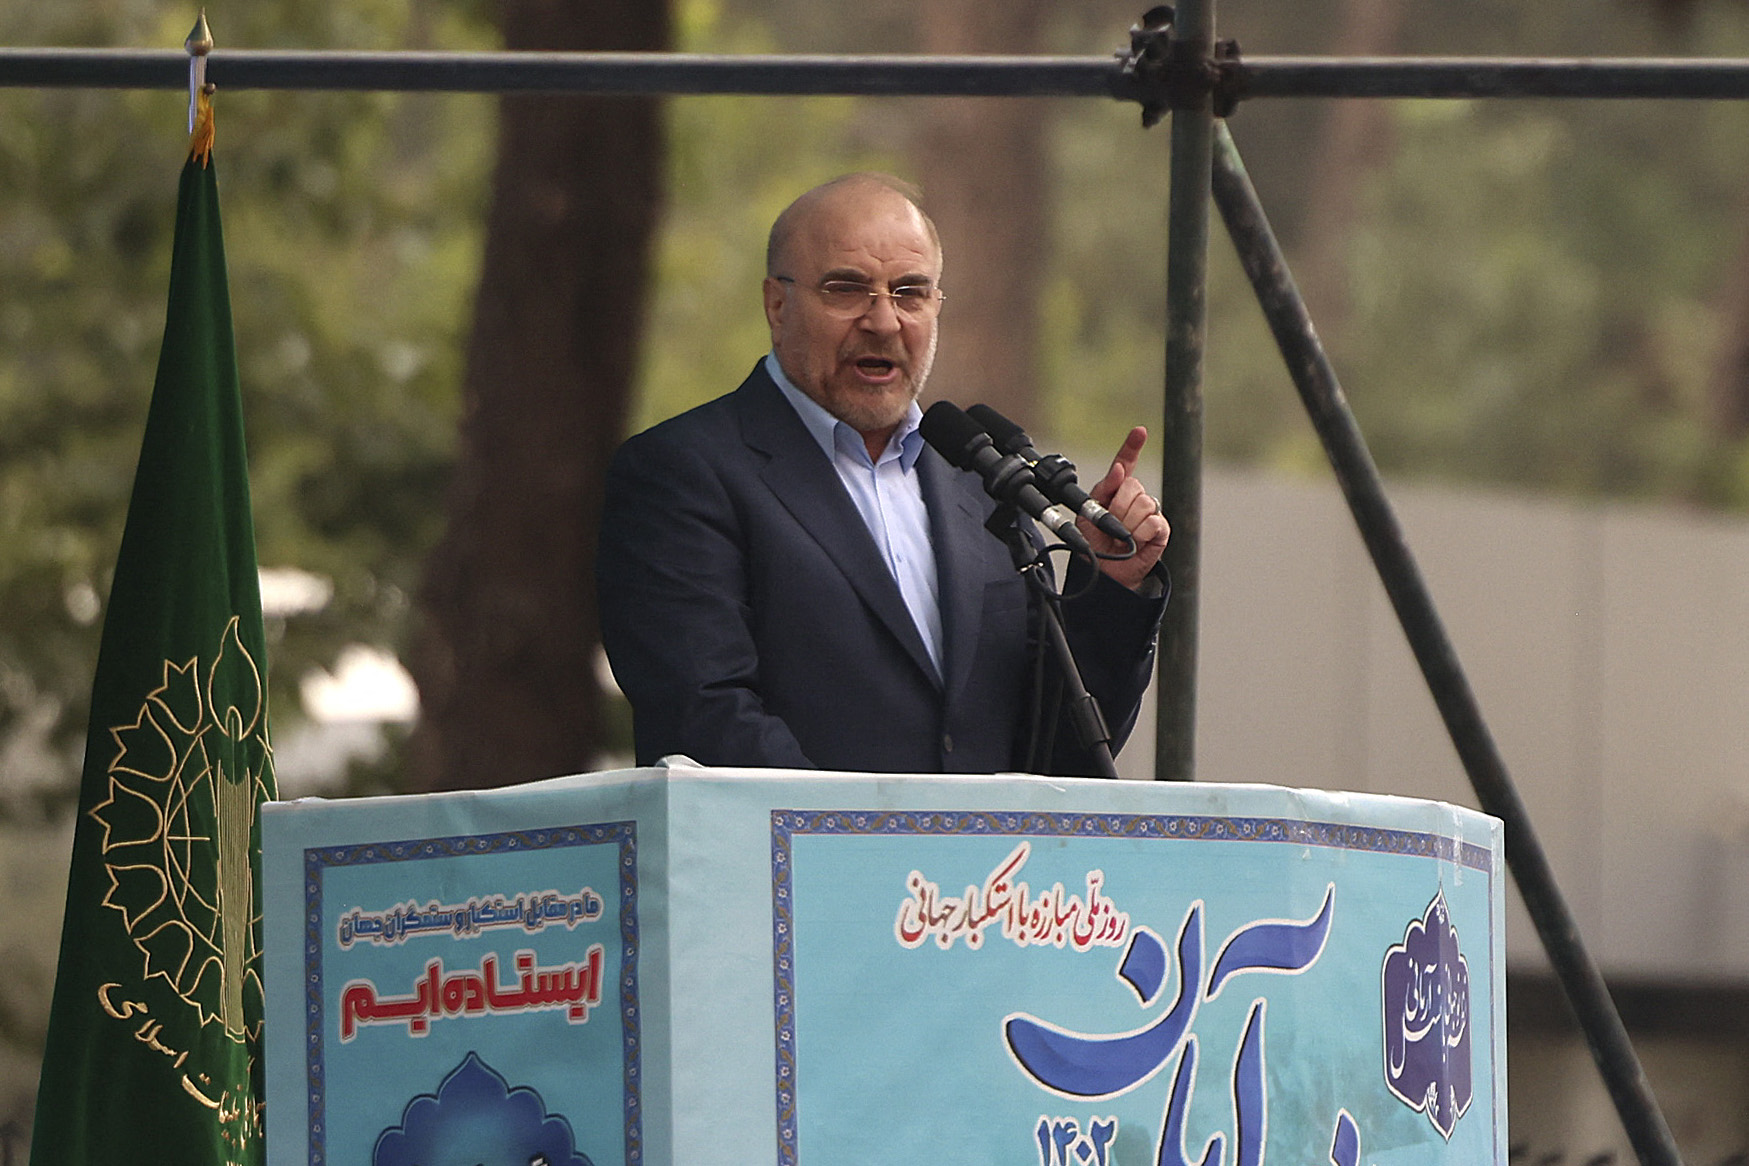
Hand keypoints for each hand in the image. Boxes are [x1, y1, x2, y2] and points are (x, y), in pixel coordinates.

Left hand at [1082, 426, 1169, 593]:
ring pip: (1143, 504)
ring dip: (1127, 523)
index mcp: (1116, 490)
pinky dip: (1140, 533)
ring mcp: (1150, 511)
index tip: (1139, 432)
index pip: (1126, 463)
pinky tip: (1135, 541)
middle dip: (1118, 507)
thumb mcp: (1089, 513)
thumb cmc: (1096, 542)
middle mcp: (1136, 497)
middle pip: (1133, 486)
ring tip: (1122, 536)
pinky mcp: (1160, 529)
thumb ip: (1103, 489)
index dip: (1132, 446)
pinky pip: (1153, 522)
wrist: (1106, 570)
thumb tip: (1119, 470)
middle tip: (1111, 525)